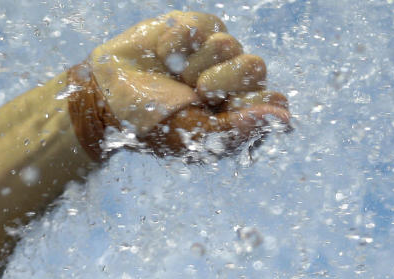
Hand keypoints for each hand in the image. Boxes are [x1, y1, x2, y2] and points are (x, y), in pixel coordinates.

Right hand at [83, 11, 289, 156]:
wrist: (108, 97)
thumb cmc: (153, 125)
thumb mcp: (196, 137)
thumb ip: (240, 129)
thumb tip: (285, 119)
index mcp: (240, 114)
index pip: (274, 103)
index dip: (252, 104)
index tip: (221, 110)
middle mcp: (234, 83)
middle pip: (256, 68)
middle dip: (221, 81)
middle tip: (195, 93)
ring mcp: (218, 54)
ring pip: (230, 45)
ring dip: (194, 65)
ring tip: (175, 77)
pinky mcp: (198, 29)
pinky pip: (204, 25)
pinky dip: (178, 43)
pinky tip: (164, 56)